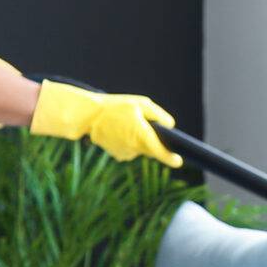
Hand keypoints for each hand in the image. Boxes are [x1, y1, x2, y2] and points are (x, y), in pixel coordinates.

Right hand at [30, 83, 181, 167]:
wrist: (88, 116)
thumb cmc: (116, 107)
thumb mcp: (142, 104)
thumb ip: (160, 116)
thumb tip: (169, 127)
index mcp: (143, 137)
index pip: (162, 153)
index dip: (172, 159)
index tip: (179, 162)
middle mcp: (135, 148)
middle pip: (153, 150)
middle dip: (154, 141)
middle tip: (145, 125)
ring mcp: (125, 153)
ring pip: (141, 149)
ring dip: (140, 140)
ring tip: (128, 125)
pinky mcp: (117, 154)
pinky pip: (130, 150)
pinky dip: (129, 142)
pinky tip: (121, 131)